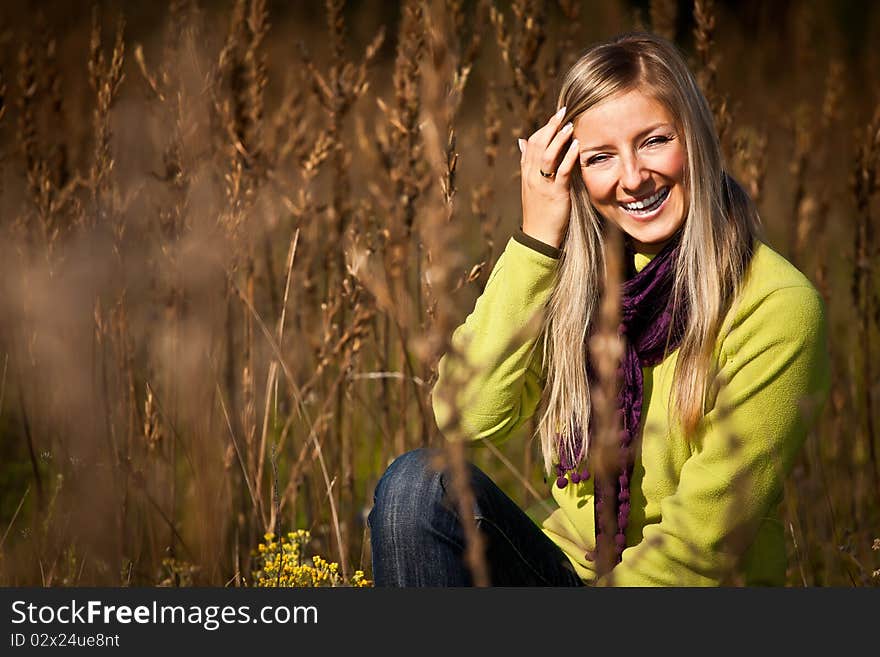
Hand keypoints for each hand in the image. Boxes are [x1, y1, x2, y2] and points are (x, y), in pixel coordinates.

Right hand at [518, 106, 579, 248]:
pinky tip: (576, 147)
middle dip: (551, 127)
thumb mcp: (531, 185)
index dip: (544, 129)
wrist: (538, 237)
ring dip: (558, 139)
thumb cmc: (539, 212)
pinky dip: (568, 157)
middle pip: (537, 144)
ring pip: (546, 155)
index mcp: (526, 173)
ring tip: (569, 126)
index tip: (556, 117)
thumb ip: (529, 164)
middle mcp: (531, 176)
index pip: (531, 143)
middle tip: (564, 112)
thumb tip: (522, 142)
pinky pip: (561, 172)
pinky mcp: (554, 194)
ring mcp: (542, 185)